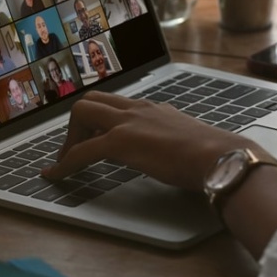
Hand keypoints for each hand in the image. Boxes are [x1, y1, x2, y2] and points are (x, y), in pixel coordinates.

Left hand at [41, 92, 256, 190]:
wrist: (220, 156)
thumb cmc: (214, 154)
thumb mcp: (188, 141)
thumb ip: (174, 142)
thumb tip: (175, 155)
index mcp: (153, 109)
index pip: (116, 105)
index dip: (97, 122)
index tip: (90, 139)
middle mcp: (137, 109)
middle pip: (92, 100)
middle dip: (77, 124)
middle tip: (74, 150)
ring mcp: (128, 122)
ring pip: (82, 112)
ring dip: (68, 138)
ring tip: (65, 163)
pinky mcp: (121, 141)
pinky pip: (81, 150)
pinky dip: (64, 163)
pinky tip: (56, 177)